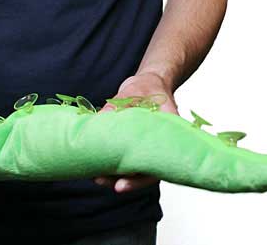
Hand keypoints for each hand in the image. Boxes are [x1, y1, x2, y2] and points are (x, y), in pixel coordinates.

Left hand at [94, 72, 178, 192]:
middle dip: (125, 181)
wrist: (151, 83)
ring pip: (138, 169)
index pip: (159, 162)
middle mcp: (161, 144)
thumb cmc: (148, 86)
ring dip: (118, 175)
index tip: (120, 184)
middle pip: (148, 171)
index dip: (140, 178)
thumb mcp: (134, 90)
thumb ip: (119, 103)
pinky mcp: (138, 144)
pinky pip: (129, 158)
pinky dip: (116, 163)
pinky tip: (99, 167)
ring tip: (97, 178)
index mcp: (169, 132)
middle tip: (102, 182)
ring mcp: (150, 146)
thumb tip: (101, 117)